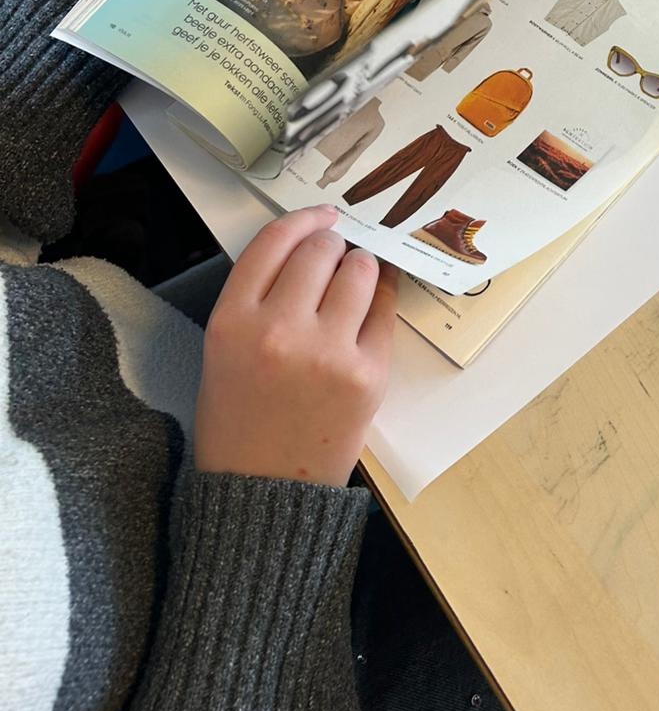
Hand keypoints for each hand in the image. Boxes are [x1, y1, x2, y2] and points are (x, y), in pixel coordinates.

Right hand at [195, 206, 398, 486]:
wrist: (262, 494)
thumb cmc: (239, 419)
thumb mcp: (223, 350)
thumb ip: (257, 297)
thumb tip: (309, 245)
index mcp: (232, 321)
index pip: (275, 241)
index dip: (304, 219)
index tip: (323, 216)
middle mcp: (278, 330)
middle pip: (320, 249)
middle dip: (332, 246)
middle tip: (335, 257)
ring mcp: (327, 352)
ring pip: (359, 271)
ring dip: (359, 267)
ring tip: (353, 281)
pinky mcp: (367, 373)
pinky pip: (383, 310)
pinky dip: (380, 298)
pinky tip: (373, 301)